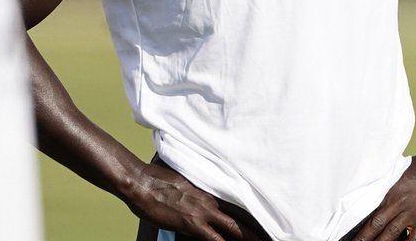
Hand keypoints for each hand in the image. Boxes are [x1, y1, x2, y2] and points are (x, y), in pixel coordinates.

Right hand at [123, 160, 267, 240]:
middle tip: (274, 235)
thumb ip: (195, 190)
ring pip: (236, 227)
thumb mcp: (182, 182)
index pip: (239, 201)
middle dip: (259, 228)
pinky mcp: (193, 224)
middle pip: (243, 215)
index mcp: (210, 189)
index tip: (267, 219)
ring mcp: (203, 212)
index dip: (254, 212)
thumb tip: (198, 195)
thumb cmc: (155, 181)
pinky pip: (216, 239)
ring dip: (251, 237)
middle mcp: (211, 200)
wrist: (141, 182)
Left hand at [348, 156, 415, 240]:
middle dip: (366, 239)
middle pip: (378, 226)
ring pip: (392, 234)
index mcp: (389, 194)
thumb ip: (387, 193)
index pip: (371, 216)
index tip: (352, 237)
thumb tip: (374, 204)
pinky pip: (414, 238)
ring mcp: (412, 213)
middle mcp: (398, 205)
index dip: (361, 229)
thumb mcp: (396, 178)